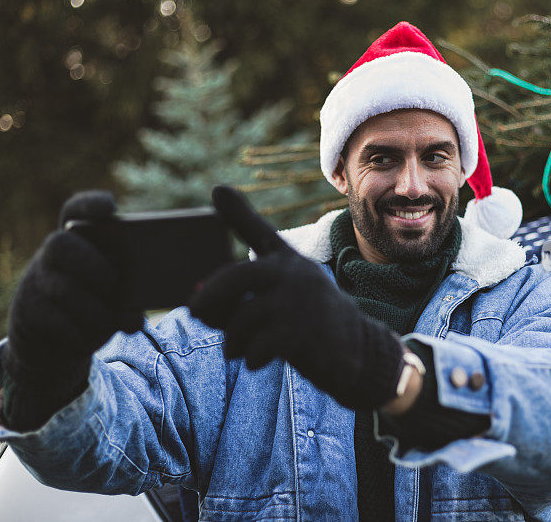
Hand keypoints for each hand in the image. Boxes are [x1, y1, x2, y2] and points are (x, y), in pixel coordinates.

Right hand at [5, 191, 143, 383]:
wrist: (55, 342)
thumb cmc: (95, 306)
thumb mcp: (113, 295)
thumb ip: (128, 295)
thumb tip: (134, 316)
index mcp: (78, 241)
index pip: (75, 211)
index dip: (90, 205)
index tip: (110, 206)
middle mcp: (52, 256)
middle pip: (60, 243)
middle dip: (90, 262)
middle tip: (114, 282)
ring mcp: (36, 283)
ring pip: (62, 289)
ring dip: (93, 309)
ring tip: (112, 322)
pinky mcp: (29, 313)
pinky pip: (54, 320)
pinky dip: (79, 332)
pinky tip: (92, 338)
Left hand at [189, 186, 404, 409]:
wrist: (357, 350)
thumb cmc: (310, 322)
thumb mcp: (281, 298)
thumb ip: (239, 295)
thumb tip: (196, 303)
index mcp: (288, 262)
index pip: (259, 233)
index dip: (238, 213)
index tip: (216, 188)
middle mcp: (295, 274)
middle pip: (237, 279)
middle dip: (209, 298)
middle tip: (193, 313)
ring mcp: (300, 302)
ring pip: (243, 319)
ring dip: (231, 341)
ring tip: (233, 350)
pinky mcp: (304, 333)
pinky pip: (258, 346)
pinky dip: (251, 358)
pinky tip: (255, 362)